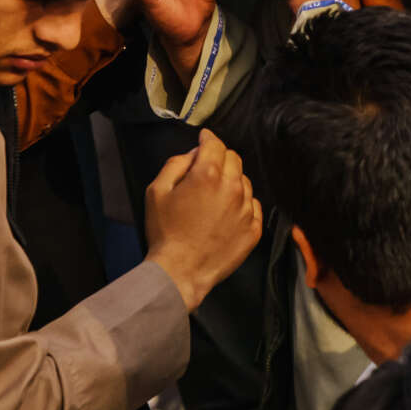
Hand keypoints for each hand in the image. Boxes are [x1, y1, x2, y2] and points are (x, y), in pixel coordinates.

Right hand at [144, 130, 263, 308]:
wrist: (180, 271)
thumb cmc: (165, 231)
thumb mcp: (157, 191)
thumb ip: (176, 164)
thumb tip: (194, 154)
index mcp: (208, 174)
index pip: (215, 144)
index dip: (208, 138)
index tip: (204, 138)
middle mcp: (233, 188)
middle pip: (233, 159)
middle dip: (220, 157)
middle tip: (207, 167)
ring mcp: (246, 210)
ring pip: (244, 181)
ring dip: (232, 180)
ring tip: (215, 195)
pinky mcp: (253, 230)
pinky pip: (252, 205)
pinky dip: (242, 203)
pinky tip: (227, 212)